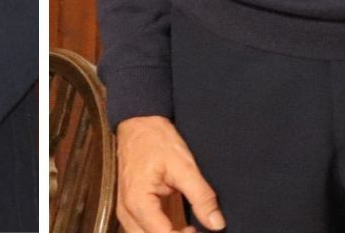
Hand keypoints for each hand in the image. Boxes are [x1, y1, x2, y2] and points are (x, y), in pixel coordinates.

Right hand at [115, 115, 224, 231]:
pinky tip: (185, 228)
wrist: (138, 124)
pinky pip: (146, 231)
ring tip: (193, 229)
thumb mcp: (184, 165)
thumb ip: (201, 196)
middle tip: (199, 231)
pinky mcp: (134, 210)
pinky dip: (165, 232)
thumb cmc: (157, 140)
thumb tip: (217, 224)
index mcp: (138, 203)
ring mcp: (127, 213)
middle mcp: (128, 213)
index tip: (203, 232)